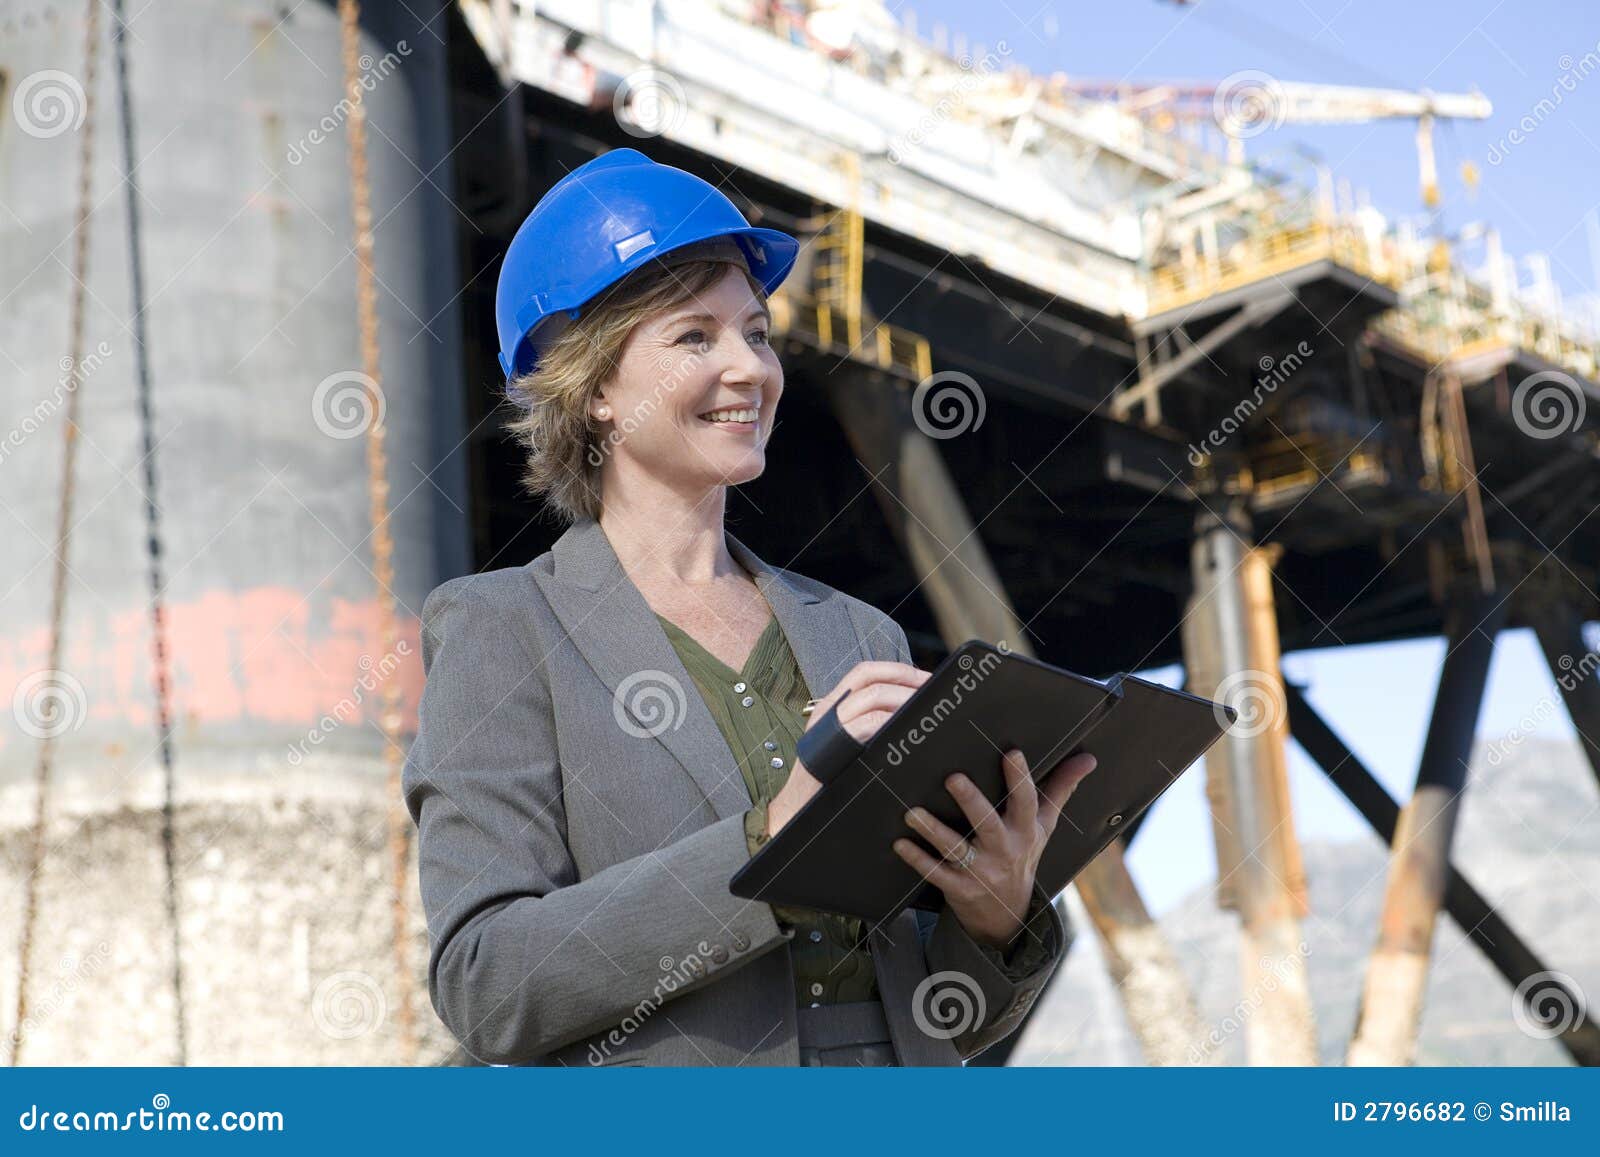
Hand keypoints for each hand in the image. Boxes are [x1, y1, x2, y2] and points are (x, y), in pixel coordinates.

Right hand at [764, 660, 928, 838]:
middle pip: (870, 676)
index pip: (865, 672)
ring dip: (903, 698)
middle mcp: (829, 709)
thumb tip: (904, 713)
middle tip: (930, 690)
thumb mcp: (847, 744)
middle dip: (905, 679)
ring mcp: (829, 724)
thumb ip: (868, 725)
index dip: (897, 670)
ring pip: (872, 695)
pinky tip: (905, 727)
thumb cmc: (828, 780)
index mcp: (833, 705)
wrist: (798, 807)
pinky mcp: (834, 744)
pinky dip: (891, 719)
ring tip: (923, 708)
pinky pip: (868, 722)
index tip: (923, 678)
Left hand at [892, 748, 1097, 948]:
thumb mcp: (1045, 825)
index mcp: (1025, 830)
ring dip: (934, 831)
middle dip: (972, 802)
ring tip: (913, 813)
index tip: (1011, 752)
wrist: (1008, 914)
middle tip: (952, 778)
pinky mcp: (959, 888)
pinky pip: (937, 874)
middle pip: (989, 824)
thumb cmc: (1023, 854)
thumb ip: (1060, 789)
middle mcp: (1004, 850)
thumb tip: (1088, 759)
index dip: (1020, 778)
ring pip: (957, 850)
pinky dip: (918, 859)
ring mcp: (981, 871)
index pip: (1026, 801)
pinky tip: (900, 843)